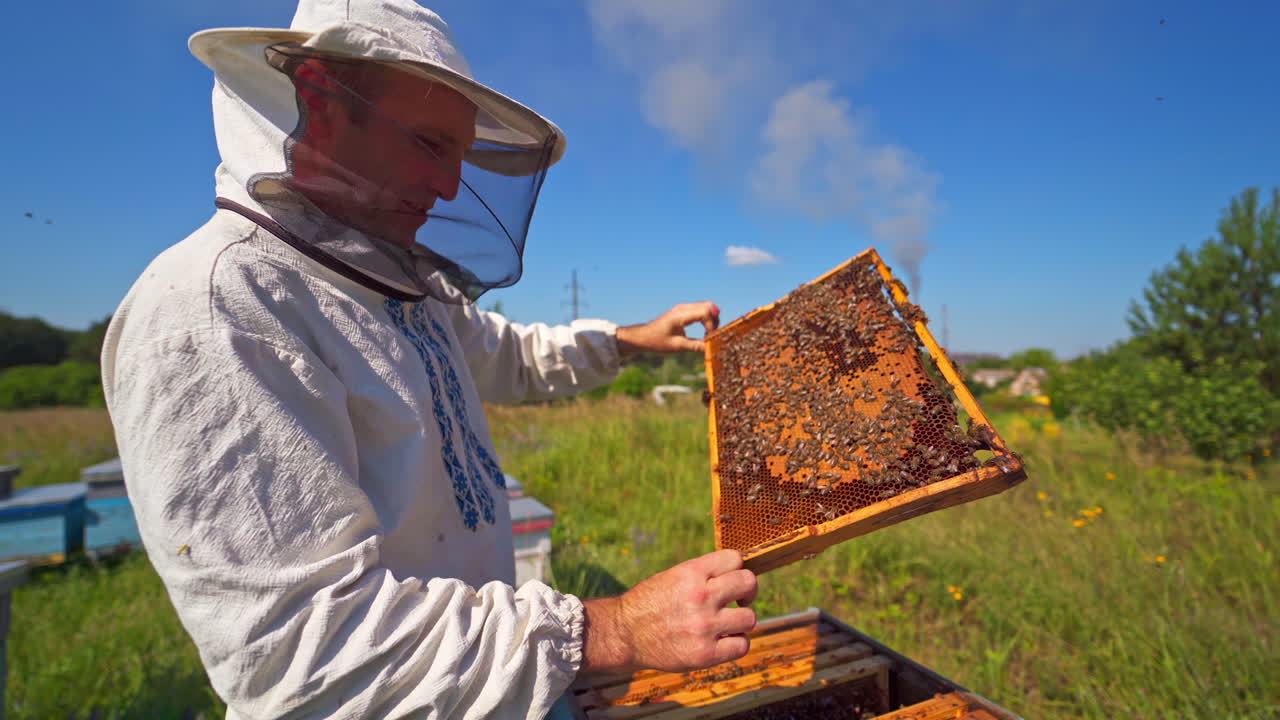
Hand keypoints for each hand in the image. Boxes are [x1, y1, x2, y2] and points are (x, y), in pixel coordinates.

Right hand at [581, 549, 757, 674]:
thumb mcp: (673, 576)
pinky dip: (737, 643)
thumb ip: (704, 574)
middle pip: (748, 583)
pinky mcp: (705, 653)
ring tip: (727, 624)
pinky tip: (724, 641)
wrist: (624, 633)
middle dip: (747, 591)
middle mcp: (700, 596)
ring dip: (742, 621)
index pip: (735, 558)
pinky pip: (742, 645)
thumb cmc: (650, 603)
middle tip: (738, 601)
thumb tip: (738, 573)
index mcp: (691, 572)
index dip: (736, 569)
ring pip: (750, 617)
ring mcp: (704, 626)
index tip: (731, 580)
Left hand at [615, 302, 720, 355]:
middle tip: (711, 335)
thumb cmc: (657, 341)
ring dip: (712, 319)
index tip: (709, 338)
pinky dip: (707, 318)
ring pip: (706, 306)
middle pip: (708, 306)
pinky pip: (701, 310)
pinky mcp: (684, 311)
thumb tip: (711, 349)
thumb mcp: (677, 346)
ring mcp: (684, 308)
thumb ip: (695, 346)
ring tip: (708, 334)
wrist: (644, 336)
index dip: (711, 325)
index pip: (705, 312)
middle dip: (714, 320)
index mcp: (680, 315)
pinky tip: (704, 331)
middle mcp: (683, 308)